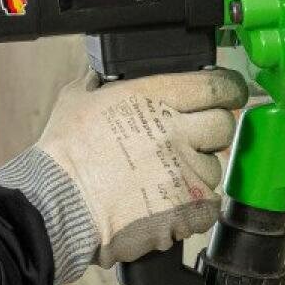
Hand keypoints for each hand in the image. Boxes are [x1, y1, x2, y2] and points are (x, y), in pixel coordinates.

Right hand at [36, 68, 247, 267]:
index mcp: (153, 97)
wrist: (56, 204)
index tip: (228, 95)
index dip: (227, 90)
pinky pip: (209, 206)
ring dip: (197, 173)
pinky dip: (194, 208)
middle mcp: (175, 131)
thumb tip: (102, 76)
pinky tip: (169, 205)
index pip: (215, 85)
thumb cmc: (63, 155)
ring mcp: (183, 171)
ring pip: (214, 168)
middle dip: (212, 132)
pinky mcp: (185, 209)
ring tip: (165, 179)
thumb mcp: (77, 99)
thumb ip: (99, 82)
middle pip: (223, 125)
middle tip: (193, 140)